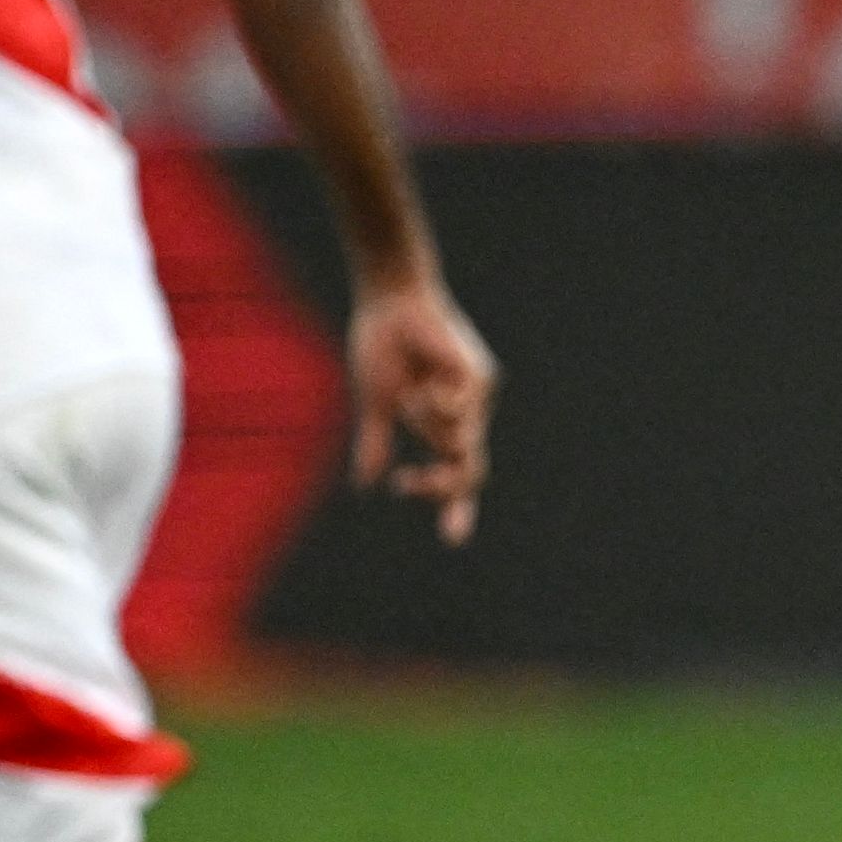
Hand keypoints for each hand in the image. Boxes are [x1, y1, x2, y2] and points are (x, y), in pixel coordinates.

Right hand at [349, 279, 496, 544]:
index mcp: (444, 424)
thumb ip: (376, 443)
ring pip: (457, 442)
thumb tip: (363, 484)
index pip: (457, 474)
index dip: (457, 507)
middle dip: (440, 487)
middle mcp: (467, 415)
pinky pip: (458, 413)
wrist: (389, 301)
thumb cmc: (383, 346)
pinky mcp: (479, 378)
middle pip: (471, 472)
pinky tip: (427, 379)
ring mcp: (476, 397)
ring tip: (410, 394)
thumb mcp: (376, 404)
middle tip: (407, 485)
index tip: (453, 540)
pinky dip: (436, 405)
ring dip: (424, 426)